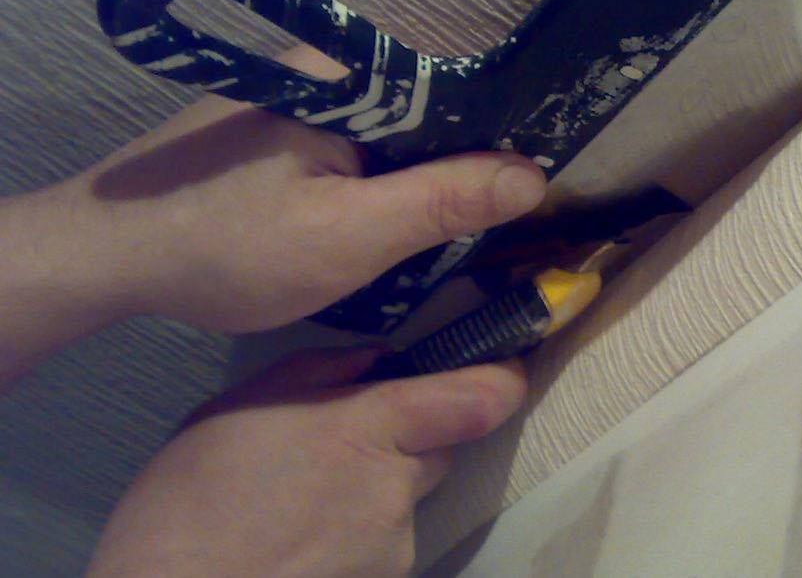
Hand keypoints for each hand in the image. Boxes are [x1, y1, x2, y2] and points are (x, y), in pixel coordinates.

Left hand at [0, 46, 545, 382]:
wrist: (104, 258)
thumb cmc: (228, 246)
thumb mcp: (349, 236)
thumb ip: (443, 201)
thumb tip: (535, 175)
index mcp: (347, 74)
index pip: (458, 91)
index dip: (503, 140)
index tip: (531, 193)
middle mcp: (325, 69)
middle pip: (427, 113)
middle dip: (460, 166)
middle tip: (485, 230)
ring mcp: (296, 95)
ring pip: (392, 134)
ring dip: (417, 180)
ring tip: (438, 233)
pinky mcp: (277, 126)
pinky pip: (356, 146)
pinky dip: (378, 182)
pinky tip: (378, 224)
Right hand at [88, 347, 526, 576]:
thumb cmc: (192, 499)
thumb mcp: (243, 405)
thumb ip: (321, 372)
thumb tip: (376, 358)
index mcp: (372, 426)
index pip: (481, 399)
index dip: (504, 379)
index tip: (506, 364)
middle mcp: (398, 487)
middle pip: (440, 449)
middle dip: (409, 439)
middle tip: (342, 443)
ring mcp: (394, 546)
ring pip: (406, 499)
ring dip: (374, 491)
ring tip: (299, 500)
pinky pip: (383, 544)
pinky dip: (352, 537)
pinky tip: (298, 539)